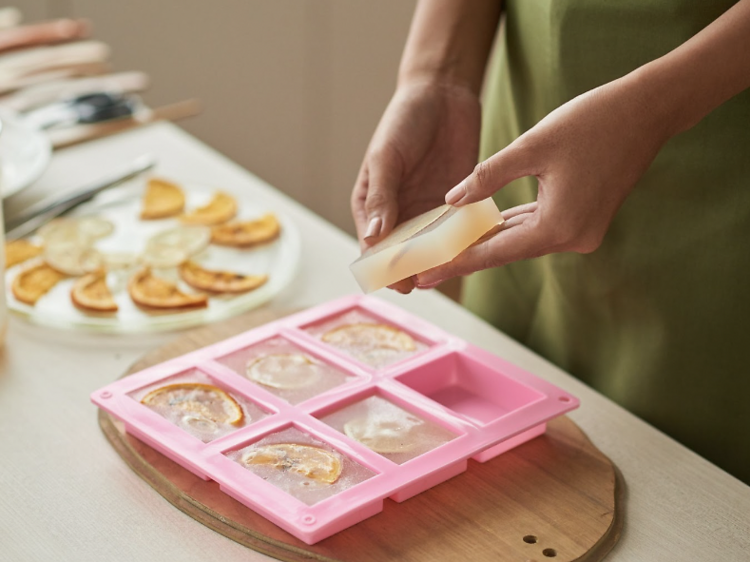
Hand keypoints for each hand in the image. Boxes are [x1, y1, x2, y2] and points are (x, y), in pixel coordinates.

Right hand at [351, 78, 480, 291]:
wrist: (443, 94)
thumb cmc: (403, 120)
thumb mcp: (386, 157)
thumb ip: (381, 196)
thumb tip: (373, 237)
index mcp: (373, 205)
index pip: (374, 247)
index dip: (385, 267)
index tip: (399, 282)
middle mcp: (400, 214)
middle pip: (405, 254)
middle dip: (415, 270)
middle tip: (430, 281)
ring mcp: (428, 211)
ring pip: (433, 247)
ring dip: (442, 259)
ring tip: (453, 270)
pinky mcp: (457, 203)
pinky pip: (459, 230)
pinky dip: (465, 241)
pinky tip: (475, 249)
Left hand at [415, 76, 673, 288]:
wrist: (648, 110)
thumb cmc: (591, 122)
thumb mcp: (531, 146)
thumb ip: (487, 176)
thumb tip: (451, 201)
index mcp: (558, 226)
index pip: (494, 252)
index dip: (456, 262)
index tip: (424, 276)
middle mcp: (572, 239)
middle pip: (506, 250)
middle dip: (465, 256)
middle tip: (424, 268)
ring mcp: (581, 232)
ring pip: (521, 239)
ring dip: (487, 241)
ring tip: (445, 250)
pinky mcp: (585, 220)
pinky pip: (538, 227)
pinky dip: (511, 226)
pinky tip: (484, 228)